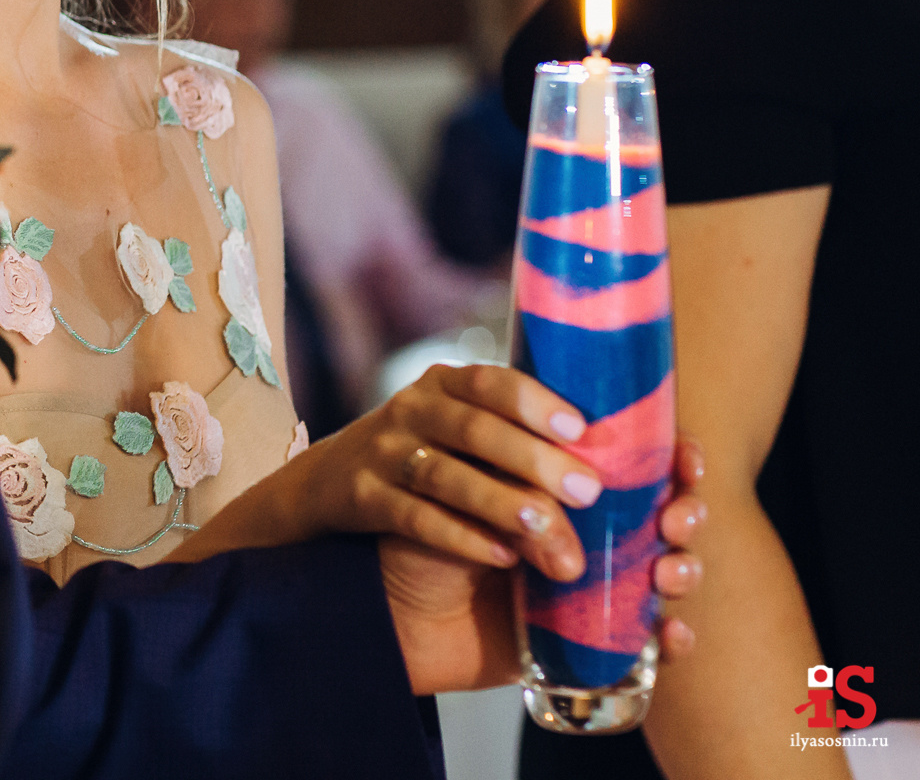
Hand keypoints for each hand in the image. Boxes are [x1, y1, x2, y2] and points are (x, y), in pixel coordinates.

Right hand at [306, 362, 610, 577]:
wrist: (330, 480)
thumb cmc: (426, 452)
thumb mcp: (458, 424)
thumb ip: (513, 431)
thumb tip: (609, 463)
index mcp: (444, 384)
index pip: (491, 381)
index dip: (535, 402)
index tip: (582, 430)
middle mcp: (411, 410)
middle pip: (473, 430)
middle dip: (533, 460)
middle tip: (589, 492)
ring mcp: (383, 453)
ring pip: (443, 476)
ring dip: (498, 501)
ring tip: (546, 528)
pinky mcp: (362, 497)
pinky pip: (413, 517)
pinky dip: (459, 537)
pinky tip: (502, 557)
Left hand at [385, 438, 708, 694]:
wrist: (389, 608)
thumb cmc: (418, 529)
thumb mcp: (456, 483)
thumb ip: (509, 476)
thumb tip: (573, 485)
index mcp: (562, 470)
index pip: (641, 453)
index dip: (676, 455)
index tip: (684, 461)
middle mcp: (589, 522)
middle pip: (669, 509)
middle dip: (686, 510)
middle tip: (673, 519)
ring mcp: (595, 577)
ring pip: (671, 568)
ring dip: (685, 569)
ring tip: (668, 575)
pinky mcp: (591, 633)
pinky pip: (648, 638)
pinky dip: (671, 638)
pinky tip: (671, 636)